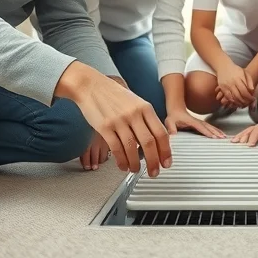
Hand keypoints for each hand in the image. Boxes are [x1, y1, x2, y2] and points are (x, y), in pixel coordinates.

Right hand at [59, 62, 171, 177]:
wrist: (90, 85)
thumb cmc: (113, 95)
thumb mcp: (135, 102)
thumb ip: (146, 118)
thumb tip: (156, 139)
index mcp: (145, 107)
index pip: (161, 133)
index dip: (166, 151)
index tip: (166, 162)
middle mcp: (134, 113)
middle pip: (149, 143)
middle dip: (154, 162)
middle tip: (154, 172)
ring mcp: (119, 120)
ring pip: (132, 148)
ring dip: (136, 164)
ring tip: (136, 170)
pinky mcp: (105, 126)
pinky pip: (116, 148)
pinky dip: (121, 160)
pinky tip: (123, 165)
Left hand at [165, 108, 225, 138]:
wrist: (176, 109)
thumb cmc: (173, 116)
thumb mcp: (169, 122)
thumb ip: (171, 128)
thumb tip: (173, 135)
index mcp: (192, 122)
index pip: (201, 127)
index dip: (208, 132)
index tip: (214, 137)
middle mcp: (197, 121)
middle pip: (209, 127)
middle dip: (216, 132)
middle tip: (223, 138)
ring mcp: (199, 122)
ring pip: (210, 127)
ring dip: (218, 131)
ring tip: (224, 137)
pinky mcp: (200, 123)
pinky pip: (209, 127)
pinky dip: (215, 130)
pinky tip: (219, 133)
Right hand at [215, 64, 254, 107]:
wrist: (223, 66)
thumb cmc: (235, 70)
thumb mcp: (244, 72)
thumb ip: (249, 81)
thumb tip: (252, 90)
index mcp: (238, 78)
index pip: (244, 91)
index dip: (249, 97)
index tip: (253, 99)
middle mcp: (231, 83)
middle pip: (239, 96)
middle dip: (245, 102)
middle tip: (248, 103)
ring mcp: (226, 86)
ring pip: (233, 98)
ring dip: (239, 103)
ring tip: (243, 104)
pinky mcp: (222, 88)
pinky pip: (227, 97)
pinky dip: (232, 101)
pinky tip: (236, 102)